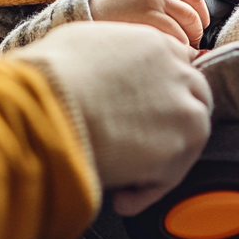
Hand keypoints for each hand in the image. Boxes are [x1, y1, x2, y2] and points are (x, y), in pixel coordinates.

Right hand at [12, 22, 211, 215]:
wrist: (43, 104)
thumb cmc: (48, 74)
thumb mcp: (80, 41)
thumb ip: (109, 53)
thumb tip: (102, 71)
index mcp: (157, 44)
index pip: (181, 68)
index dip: (163, 93)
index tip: (149, 111)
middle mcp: (179, 75)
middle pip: (195, 102)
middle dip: (172, 126)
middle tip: (141, 145)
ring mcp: (183, 113)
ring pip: (188, 142)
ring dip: (160, 161)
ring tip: (123, 175)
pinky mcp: (176, 152)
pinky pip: (167, 180)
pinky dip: (145, 193)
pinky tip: (119, 197)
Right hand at [89, 0, 209, 47]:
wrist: (89, 13)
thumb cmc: (116, 10)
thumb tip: (191, 20)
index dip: (203, 14)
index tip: (202, 26)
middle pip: (193, 14)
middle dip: (196, 32)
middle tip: (191, 43)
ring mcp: (153, 5)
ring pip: (187, 28)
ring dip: (187, 43)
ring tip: (179, 50)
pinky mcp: (147, 21)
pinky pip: (175, 38)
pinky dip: (177, 48)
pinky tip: (168, 51)